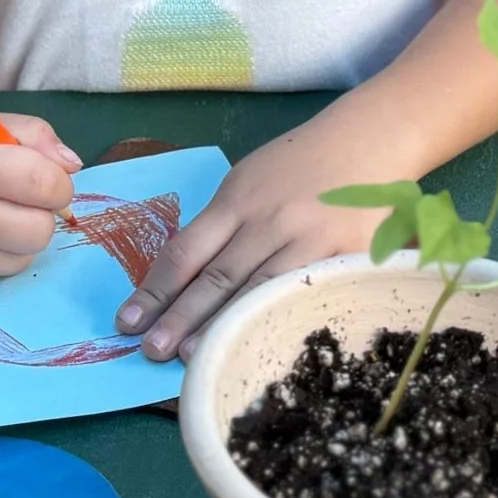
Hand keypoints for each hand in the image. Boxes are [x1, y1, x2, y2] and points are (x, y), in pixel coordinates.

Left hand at [119, 127, 382, 359]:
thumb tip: (185, 277)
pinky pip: (304, 294)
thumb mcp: (251, 179)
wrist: (369, 139)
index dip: (156, 289)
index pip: (186, 251)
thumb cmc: (302, 163)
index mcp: (238, 199)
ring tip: (192, 358)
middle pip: (217, 277)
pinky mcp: (344, 256)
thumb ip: (223, 222)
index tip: (128, 320)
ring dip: (222, 327)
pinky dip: (278, 321)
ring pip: (258, 291)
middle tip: (150, 351)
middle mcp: (269, 221)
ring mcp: (309, 240)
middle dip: (180, 317)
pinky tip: (262, 345)